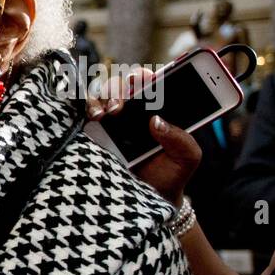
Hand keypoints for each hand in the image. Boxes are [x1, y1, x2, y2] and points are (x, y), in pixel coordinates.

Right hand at [86, 68, 200, 206]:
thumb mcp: (188, 157)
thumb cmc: (170, 175)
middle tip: (123, 105)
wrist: (147, 198)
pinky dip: (89, 108)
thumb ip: (181, 139)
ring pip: (104, 93)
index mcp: (160, 109)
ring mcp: (113, 120)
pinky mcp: (95, 131)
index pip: (152, 82)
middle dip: (122, 87)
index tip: (145, 78)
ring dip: (104, 97)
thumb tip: (157, 121)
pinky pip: (87, 112)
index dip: (147, 75)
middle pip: (124, 83)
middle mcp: (134, 110)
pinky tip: (95, 118)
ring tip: (107, 114)